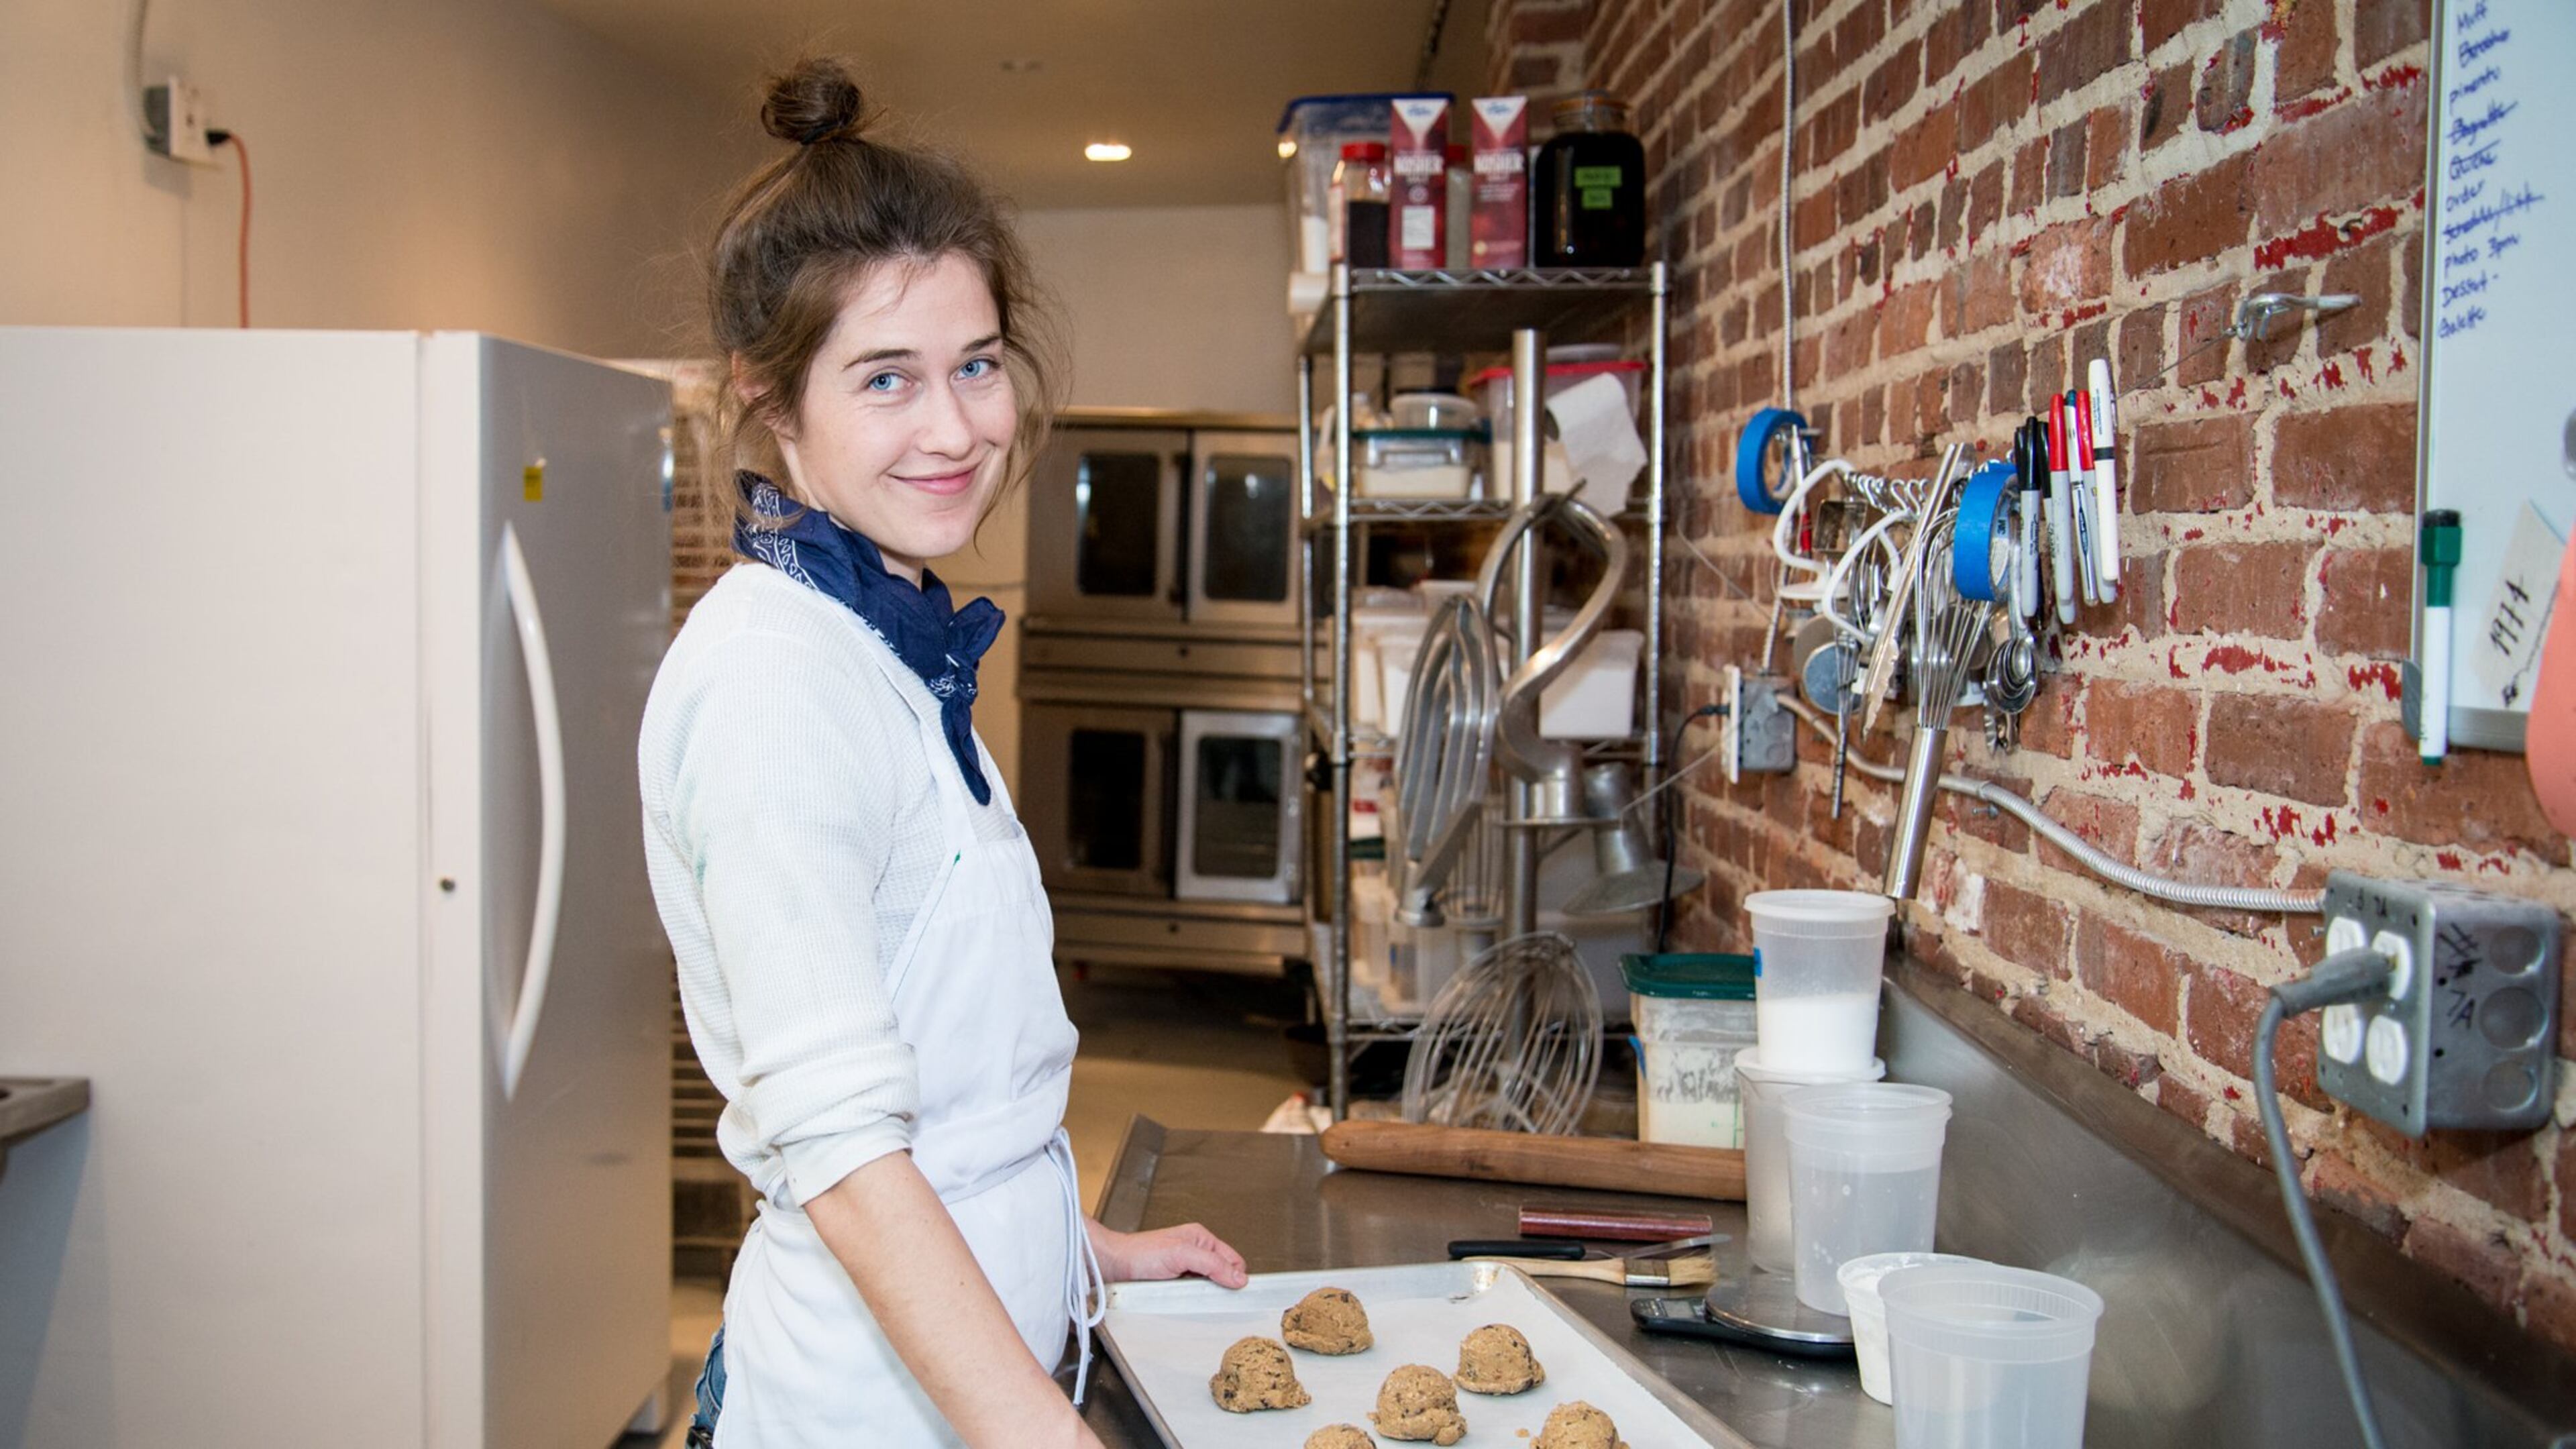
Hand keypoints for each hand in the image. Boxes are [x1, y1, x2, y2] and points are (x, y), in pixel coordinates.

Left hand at [1086, 1220, 1248, 1288]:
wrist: (1111, 1265)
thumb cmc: (1139, 1253)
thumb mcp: (1181, 1254)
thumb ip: (1211, 1264)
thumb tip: (1238, 1276)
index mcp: (1201, 1238)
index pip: (1233, 1259)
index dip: (1237, 1276)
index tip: (1239, 1293)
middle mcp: (1194, 1251)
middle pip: (1221, 1275)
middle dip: (1219, 1287)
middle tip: (1209, 1297)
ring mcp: (1184, 1268)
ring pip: (1206, 1287)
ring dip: (1202, 1296)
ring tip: (1191, 1298)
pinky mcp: (1173, 1283)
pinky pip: (1191, 1295)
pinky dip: (1190, 1301)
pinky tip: (1182, 1302)